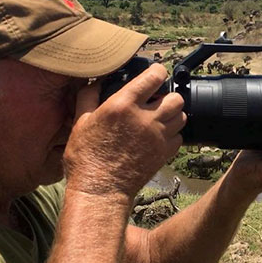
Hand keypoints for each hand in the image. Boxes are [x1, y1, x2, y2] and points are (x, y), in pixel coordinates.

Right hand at [63, 63, 185, 196]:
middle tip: (157, 100)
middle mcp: (145, 118)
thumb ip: (89, 96)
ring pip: (181, 116)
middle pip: (175, 97)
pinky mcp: (164, 153)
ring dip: (172, 114)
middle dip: (168, 95)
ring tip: (158, 118)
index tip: (155, 74)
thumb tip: (95, 81)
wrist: (100, 191)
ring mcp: (158, 137)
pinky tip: (159, 136)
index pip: (154, 76)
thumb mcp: (80, 122)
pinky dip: (172, 134)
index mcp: (123, 105)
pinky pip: (179, 137)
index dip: (158, 72)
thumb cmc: (86, 158)